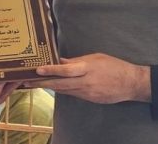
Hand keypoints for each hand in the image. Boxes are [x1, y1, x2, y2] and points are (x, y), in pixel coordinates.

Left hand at [27, 53, 150, 103]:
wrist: (131, 84)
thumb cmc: (113, 66)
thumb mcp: (95, 58)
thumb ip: (76, 61)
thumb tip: (60, 61)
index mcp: (87, 68)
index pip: (65, 70)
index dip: (50, 70)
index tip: (37, 69)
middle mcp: (85, 82)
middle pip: (60, 84)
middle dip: (42, 83)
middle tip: (26, 81)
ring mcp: (87, 93)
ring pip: (64, 90)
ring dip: (49, 87)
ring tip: (33, 83)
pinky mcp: (89, 100)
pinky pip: (72, 94)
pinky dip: (62, 90)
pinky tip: (53, 87)